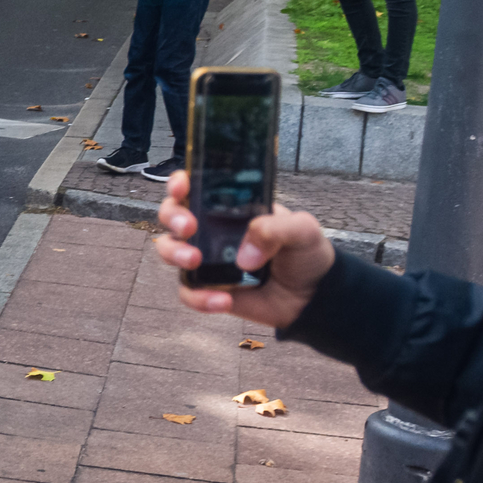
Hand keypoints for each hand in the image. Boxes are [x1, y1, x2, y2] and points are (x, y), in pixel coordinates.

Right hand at [152, 170, 337, 326]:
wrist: (314, 297)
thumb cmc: (306, 255)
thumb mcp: (302, 230)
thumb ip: (276, 228)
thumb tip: (243, 255)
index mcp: (232, 209)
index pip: (197, 188)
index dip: (181, 183)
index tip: (183, 186)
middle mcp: (213, 230)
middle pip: (172, 214)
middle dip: (172, 216)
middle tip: (189, 227)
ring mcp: (207, 259)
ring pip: (169, 249)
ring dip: (173, 253)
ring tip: (194, 261)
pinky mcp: (208, 287)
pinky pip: (188, 291)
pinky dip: (198, 297)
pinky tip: (223, 300)